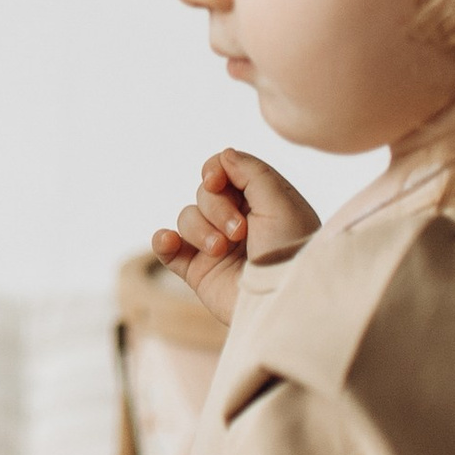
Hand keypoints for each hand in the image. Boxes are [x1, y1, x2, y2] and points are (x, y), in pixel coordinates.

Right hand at [149, 148, 320, 321]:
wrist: (284, 299)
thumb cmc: (291, 250)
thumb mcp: (281, 201)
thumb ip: (251, 171)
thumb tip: (224, 155)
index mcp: (260, 202)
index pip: (224, 172)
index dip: (215, 172)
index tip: (216, 181)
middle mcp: (237, 221)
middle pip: (204, 194)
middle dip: (217, 208)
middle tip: (239, 232)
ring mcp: (216, 246)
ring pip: (186, 218)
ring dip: (201, 230)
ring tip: (222, 250)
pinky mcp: (198, 271)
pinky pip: (167, 249)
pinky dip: (163, 241)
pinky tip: (170, 242)